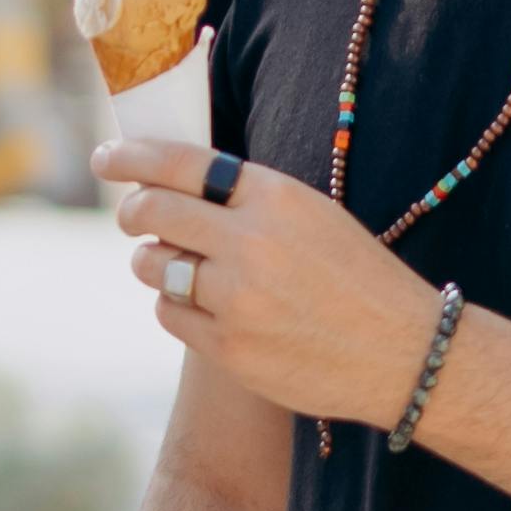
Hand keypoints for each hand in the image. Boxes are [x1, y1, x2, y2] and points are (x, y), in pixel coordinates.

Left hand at [93, 142, 441, 436]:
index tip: (106, 158)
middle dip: (131, 211)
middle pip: (154, 211)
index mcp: (276, 197)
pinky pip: (170, 313)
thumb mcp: (314, 216)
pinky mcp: (229, 348)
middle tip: (130, 216)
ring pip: (155, 266)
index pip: (181, 162)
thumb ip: (250, 199)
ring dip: (154, 262)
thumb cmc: (359, 280)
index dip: (132, 156)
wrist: (404, 354)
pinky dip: (175, 304)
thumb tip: (173, 186)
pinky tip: (203, 305)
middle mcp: (252, 243)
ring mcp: (238, 298)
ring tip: (177, 265)